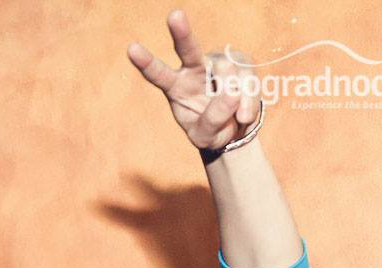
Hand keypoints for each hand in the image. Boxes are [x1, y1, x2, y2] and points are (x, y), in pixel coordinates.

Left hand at [127, 10, 260, 152]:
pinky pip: (248, 80)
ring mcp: (218, 63)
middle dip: (182, 33)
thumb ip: (212, 120)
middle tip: (174, 16)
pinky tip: (244, 114)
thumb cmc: (211, 130)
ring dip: (235, 99)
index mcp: (175, 86)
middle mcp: (194, 69)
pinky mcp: (241, 62)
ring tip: (236, 117)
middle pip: (188, 50)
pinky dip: (249, 102)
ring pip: (226, 72)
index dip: (146, 62)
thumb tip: (232, 92)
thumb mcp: (205, 137)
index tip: (131, 49)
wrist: (235, 128)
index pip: (158, 74)